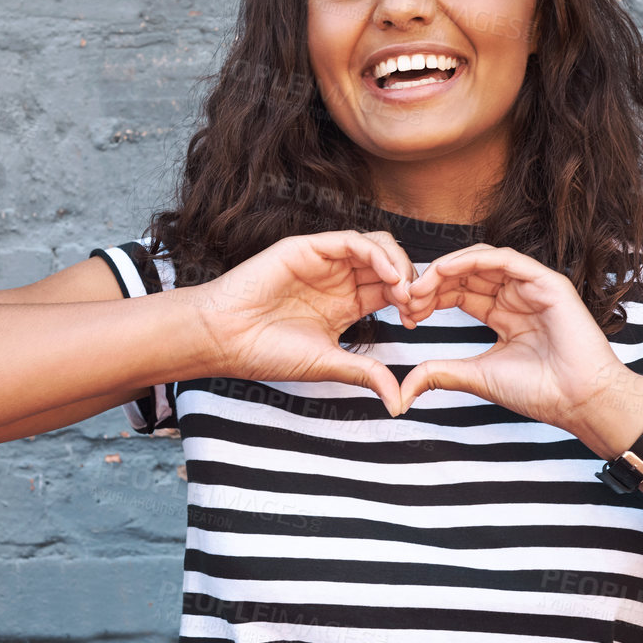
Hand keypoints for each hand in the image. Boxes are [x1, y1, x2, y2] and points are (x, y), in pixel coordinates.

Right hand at [192, 230, 418, 416]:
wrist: (226, 338)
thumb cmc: (266, 352)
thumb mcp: (328, 364)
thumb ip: (366, 373)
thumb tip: (399, 401)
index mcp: (346, 304)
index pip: (390, 291)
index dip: (409, 302)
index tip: (415, 323)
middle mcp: (338, 279)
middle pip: (389, 265)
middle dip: (410, 282)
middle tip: (415, 305)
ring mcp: (324, 261)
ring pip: (376, 246)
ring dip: (398, 264)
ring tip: (403, 290)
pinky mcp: (308, 247)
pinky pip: (351, 241)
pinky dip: (375, 254)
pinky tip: (387, 275)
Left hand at [393, 244, 628, 428]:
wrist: (578, 400)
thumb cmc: (538, 391)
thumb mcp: (477, 376)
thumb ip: (441, 373)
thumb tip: (404, 389)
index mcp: (503, 315)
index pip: (459, 293)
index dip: (430, 299)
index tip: (406, 315)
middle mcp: (516, 296)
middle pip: (465, 274)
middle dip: (432, 283)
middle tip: (405, 298)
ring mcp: (531, 287)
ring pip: (481, 261)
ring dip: (446, 269)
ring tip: (420, 286)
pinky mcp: (546, 281)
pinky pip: (504, 259)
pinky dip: (473, 259)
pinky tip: (446, 270)